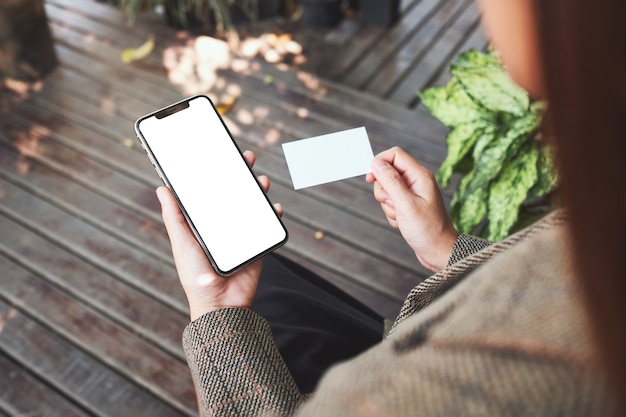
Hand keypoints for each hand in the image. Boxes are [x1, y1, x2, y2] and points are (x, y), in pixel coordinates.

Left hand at [156, 151, 282, 320]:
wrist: (221, 305)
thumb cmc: (195, 277)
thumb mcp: (182, 243)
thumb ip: (174, 217)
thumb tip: (162, 189)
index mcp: (204, 223)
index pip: (211, 192)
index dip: (216, 173)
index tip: (220, 154)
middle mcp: (224, 226)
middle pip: (234, 194)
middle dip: (241, 175)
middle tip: (246, 158)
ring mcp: (242, 234)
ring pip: (253, 206)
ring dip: (258, 191)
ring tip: (260, 180)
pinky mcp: (258, 245)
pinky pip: (268, 226)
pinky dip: (274, 215)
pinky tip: (274, 207)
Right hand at [366, 147, 457, 271]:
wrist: (439, 252)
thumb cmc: (427, 230)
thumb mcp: (405, 204)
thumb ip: (390, 181)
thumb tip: (376, 162)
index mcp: (420, 175)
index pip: (395, 155)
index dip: (379, 163)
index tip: (370, 178)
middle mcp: (417, 181)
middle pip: (388, 173)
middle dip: (384, 191)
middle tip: (395, 205)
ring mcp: (413, 194)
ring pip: (387, 190)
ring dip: (388, 205)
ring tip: (401, 217)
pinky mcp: (409, 206)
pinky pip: (391, 204)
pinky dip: (392, 214)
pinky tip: (403, 223)